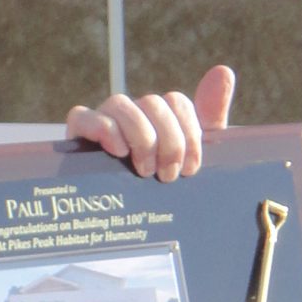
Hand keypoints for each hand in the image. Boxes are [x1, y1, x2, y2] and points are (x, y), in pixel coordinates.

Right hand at [66, 62, 235, 179]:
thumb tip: (224, 70)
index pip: (176, 101)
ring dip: (141, 138)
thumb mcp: (192, 160)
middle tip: (168, 176)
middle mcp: (132, 115)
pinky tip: (118, 152)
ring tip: (145, 171)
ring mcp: (103, 123)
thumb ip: (211, 118)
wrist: (124, 231)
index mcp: (159, 120)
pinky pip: (82, 115)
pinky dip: (104, 130)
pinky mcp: (77, 137)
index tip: (192, 168)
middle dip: (169, 142)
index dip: (189, 131)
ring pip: (121, 103)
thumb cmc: (161, 193)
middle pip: (153, 103)